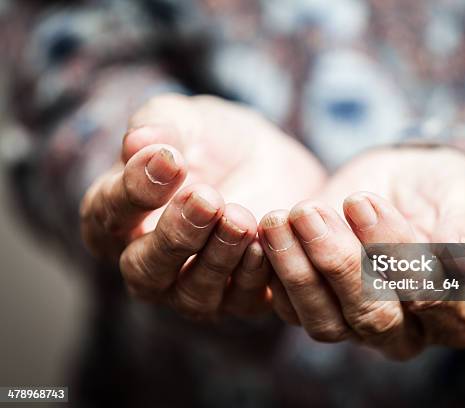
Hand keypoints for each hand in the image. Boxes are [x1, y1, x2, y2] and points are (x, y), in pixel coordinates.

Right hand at [80, 94, 325, 319]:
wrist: (268, 160)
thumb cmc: (210, 141)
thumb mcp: (185, 120)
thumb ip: (159, 127)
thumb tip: (136, 143)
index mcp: (117, 218)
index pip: (107, 215)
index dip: (135, 191)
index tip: (171, 160)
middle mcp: (148, 263)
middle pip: (146, 269)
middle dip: (176, 235)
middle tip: (206, 198)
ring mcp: (192, 287)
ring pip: (193, 294)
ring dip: (217, 258)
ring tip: (240, 218)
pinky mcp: (240, 296)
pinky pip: (241, 301)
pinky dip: (253, 277)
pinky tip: (264, 244)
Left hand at [258, 147, 464, 358]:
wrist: (413, 182)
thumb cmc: (450, 191)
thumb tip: (459, 265)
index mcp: (462, 316)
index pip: (434, 304)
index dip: (397, 258)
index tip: (363, 204)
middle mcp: (410, 331)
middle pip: (372, 318)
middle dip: (338, 263)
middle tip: (311, 211)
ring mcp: (360, 324)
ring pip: (325, 321)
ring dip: (297, 270)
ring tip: (280, 218)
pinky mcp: (321, 306)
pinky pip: (292, 307)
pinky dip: (277, 271)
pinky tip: (269, 231)